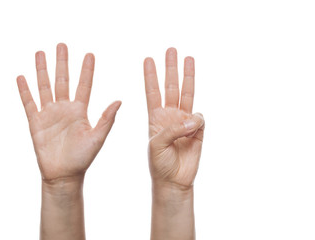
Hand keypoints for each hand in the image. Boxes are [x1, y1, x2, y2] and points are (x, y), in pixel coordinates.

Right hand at [17, 43, 120, 181]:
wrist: (64, 175)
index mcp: (80, 111)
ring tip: (41, 53)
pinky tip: (22, 77)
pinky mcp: (36, 123)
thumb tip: (119, 100)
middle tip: (61, 45)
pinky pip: (29, 103)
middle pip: (62, 80)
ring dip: (42, 70)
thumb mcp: (97, 138)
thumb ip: (106, 119)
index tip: (89, 54)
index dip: (86, 70)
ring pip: (45, 87)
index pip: (84, 85)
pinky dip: (25, 90)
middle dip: (62, 62)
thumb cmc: (83, 158)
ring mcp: (49, 114)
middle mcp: (65, 109)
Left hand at [144, 47, 204, 188]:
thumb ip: (174, 128)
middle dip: (170, 68)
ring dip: (188, 77)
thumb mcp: (157, 144)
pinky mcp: (199, 130)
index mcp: (156, 118)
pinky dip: (197, 120)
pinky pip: (200, 118)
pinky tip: (193, 127)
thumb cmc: (159, 164)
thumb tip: (195, 116)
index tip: (148, 60)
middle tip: (171, 50)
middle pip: (170, 87)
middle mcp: (170, 116)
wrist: (173, 181)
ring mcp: (185, 121)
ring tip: (189, 59)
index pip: (152, 92)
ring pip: (187, 94)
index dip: (150, 76)